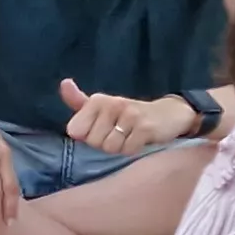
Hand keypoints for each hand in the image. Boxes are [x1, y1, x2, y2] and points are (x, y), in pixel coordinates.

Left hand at [56, 79, 189, 156]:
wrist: (170, 114)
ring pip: (110, 147)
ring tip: (129, 137)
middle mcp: (112, 104)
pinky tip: (140, 140)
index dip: (88, 137)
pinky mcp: (145, 128)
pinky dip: (133, 150)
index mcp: (97, 100)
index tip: (101, 130)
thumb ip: (79, 101)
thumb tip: (64, 84)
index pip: (75, 131)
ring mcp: (130, 115)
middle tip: (119, 134)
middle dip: (104, 144)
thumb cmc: (129, 115)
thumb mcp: (102, 107)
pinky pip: (127, 150)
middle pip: (93, 142)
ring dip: (120, 148)